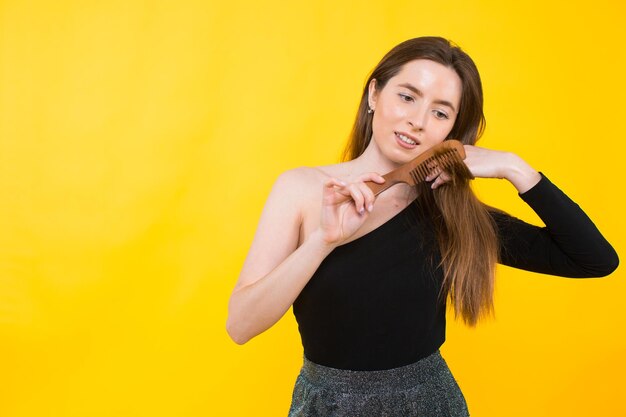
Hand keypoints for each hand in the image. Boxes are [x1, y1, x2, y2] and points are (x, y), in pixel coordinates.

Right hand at [318, 173, 384, 245]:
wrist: (338, 236)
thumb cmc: (349, 225)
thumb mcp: (365, 211)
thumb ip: (370, 199)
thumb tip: (378, 187)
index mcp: (354, 193)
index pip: (363, 178)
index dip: (373, 176)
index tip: (382, 181)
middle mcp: (346, 191)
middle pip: (360, 182)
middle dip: (368, 194)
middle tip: (369, 208)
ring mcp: (337, 193)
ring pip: (351, 185)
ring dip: (359, 197)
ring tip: (360, 210)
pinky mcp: (327, 196)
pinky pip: (328, 183)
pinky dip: (335, 181)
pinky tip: (342, 185)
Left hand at [426, 145, 540, 192]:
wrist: (504, 163)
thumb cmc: (491, 163)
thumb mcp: (475, 159)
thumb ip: (464, 161)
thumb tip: (455, 169)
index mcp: (462, 146)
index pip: (442, 150)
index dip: (432, 158)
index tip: (425, 164)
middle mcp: (460, 150)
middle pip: (439, 157)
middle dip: (429, 165)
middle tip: (421, 171)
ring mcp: (462, 157)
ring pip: (441, 165)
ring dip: (433, 173)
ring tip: (427, 179)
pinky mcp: (464, 166)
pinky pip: (448, 173)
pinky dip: (440, 179)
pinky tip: (435, 184)